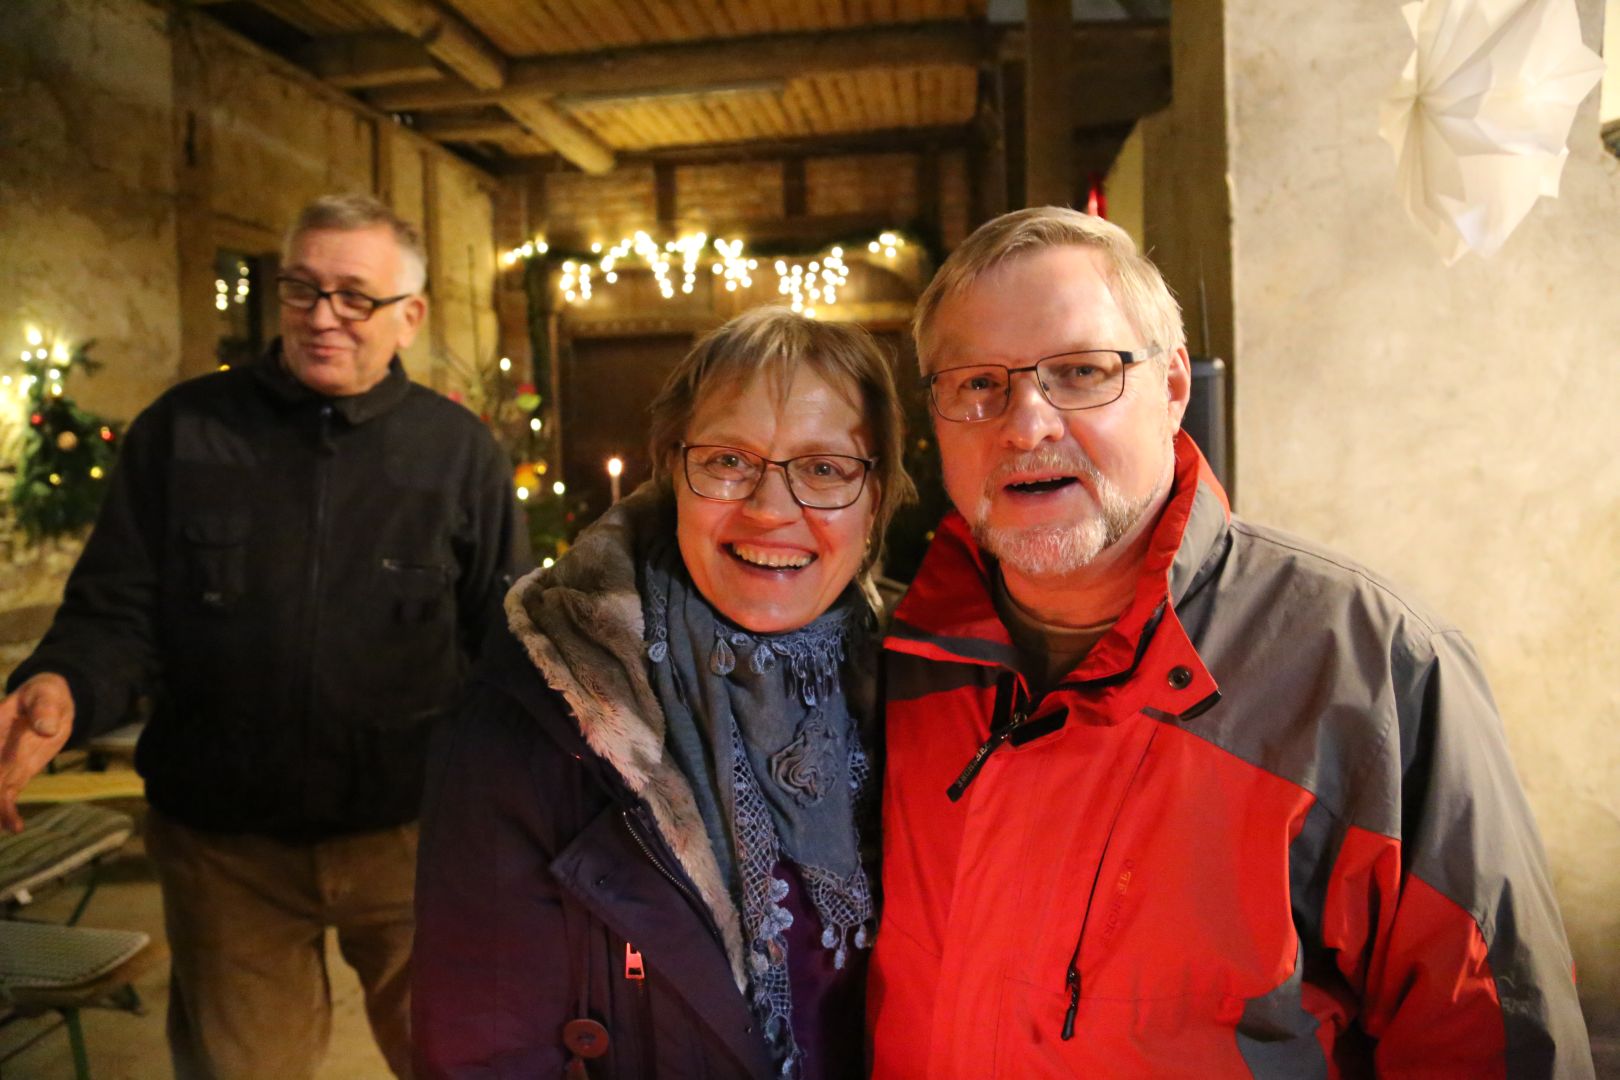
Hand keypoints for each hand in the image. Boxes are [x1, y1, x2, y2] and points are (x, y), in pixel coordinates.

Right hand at [0, 673, 74, 832]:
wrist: (51, 704)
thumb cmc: (44, 695)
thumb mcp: (46, 695)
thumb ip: (44, 710)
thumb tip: (46, 729)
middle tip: (0, 803)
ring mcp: (0, 767)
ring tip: (9, 825)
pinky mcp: (14, 778)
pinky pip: (6, 798)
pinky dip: (7, 813)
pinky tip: (15, 827)